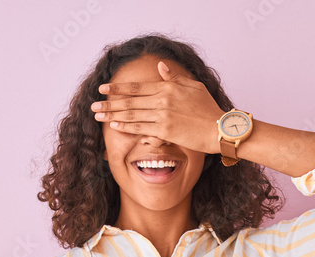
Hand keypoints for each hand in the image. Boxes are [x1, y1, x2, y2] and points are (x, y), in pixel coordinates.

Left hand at [91, 60, 224, 154]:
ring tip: (98, 115)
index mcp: (168, 87)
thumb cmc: (209, 109)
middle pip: (130, 101)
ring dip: (112, 114)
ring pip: (132, 114)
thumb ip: (174, 78)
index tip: (103, 89)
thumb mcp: (193, 86)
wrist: (219, 128)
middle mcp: (162, 99)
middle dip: (109, 103)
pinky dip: (125, 126)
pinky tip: (114, 125)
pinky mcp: (165, 131)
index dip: (118, 88)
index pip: (137, 87)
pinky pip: (140, 128)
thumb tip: (160, 67)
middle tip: (94, 104)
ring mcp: (163, 115)